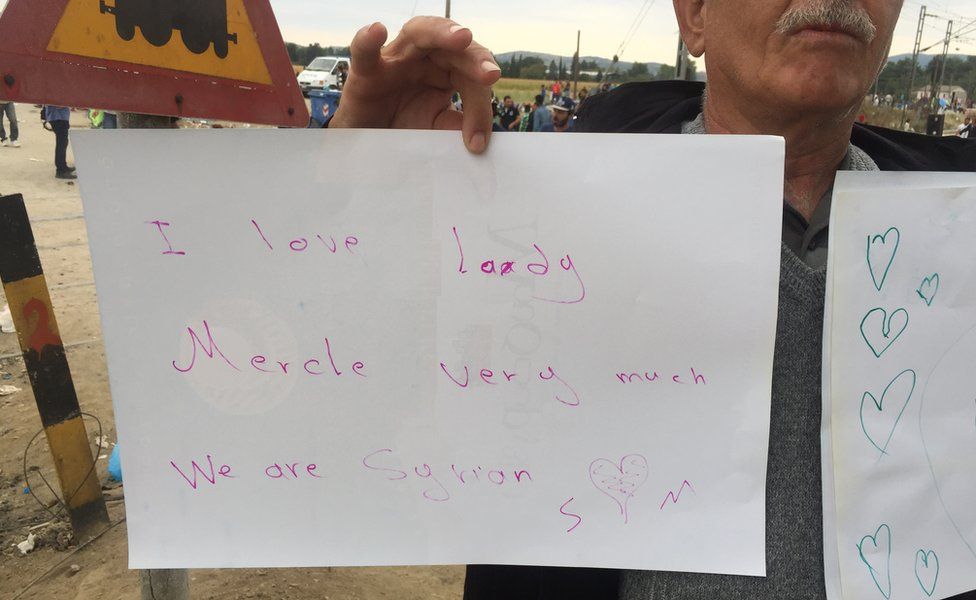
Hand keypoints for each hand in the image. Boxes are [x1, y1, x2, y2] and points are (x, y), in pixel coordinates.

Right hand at [328, 18, 501, 153]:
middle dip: (474, 59)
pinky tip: (378, 30)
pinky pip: (365, 52)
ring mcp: (394, 60)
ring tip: (463, 37)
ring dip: (442, 32)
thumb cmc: (402, 129)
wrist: (367, 147)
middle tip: (491, 75)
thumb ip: (454, 127)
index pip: (470, 77)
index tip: (480, 139)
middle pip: (453, 48)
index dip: (480, 105)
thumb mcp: (434, 130)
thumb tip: (479, 139)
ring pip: (418, 33)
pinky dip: (368, 40)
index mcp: (445, 71)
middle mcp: (423, 58)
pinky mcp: (365, 73)